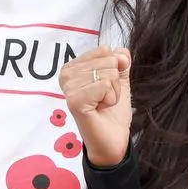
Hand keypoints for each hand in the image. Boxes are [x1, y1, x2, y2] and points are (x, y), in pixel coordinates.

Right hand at [59, 45, 132, 167]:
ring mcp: (68, 87)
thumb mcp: (119, 79)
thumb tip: (121, 55)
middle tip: (104, 98)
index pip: (104, 49)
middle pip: (108, 59)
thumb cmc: (112, 109)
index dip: (115, 68)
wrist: (113, 138)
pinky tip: (101, 109)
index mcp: (73, 66)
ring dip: (113, 91)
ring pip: (109, 72)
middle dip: (115, 81)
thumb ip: (120, 60)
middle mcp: (66, 74)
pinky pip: (105, 85)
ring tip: (102, 104)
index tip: (106, 87)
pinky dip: (111, 98)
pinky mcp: (75, 100)